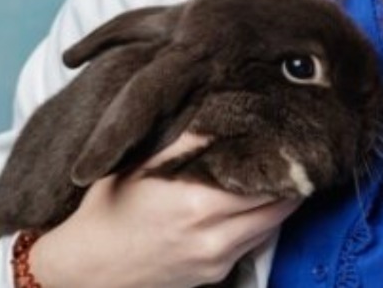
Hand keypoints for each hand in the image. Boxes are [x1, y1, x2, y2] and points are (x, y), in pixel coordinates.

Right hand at [27, 132, 300, 287]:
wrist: (86, 268)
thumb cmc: (111, 209)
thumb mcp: (144, 164)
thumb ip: (188, 139)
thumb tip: (224, 110)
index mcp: (198, 203)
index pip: (265, 180)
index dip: (283, 158)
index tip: (291, 137)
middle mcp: (213, 237)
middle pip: (279, 206)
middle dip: (291, 179)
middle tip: (296, 152)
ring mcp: (216, 261)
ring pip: (271, 227)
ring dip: (280, 201)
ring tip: (281, 171)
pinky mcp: (214, 276)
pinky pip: (252, 245)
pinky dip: (261, 222)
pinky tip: (255, 200)